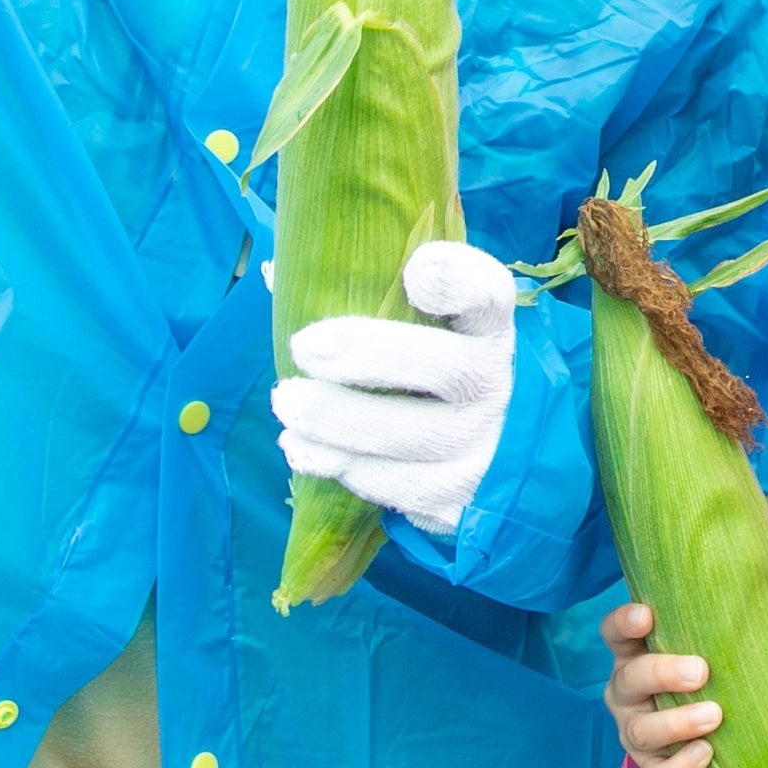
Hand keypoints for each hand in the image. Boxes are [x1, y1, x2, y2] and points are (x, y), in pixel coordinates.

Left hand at [271, 241, 515, 535]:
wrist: (477, 451)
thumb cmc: (427, 368)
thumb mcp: (420, 328)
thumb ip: (371, 299)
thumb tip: (272, 275)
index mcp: (486, 328)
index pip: (489, 296)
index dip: (459, 281)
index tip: (417, 271)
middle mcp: (494, 385)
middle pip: (448, 368)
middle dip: (368, 355)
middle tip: (304, 347)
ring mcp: (482, 446)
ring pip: (415, 438)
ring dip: (338, 421)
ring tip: (287, 404)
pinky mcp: (457, 496)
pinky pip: (398, 487)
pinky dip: (341, 467)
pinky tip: (302, 449)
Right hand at [602, 602, 719, 767]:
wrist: (722, 731)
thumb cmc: (716, 671)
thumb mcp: (712, 645)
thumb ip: (724, 621)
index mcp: (635, 655)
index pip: (615, 633)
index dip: (623, 623)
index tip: (646, 615)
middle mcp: (628, 693)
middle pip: (630, 679)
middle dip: (663, 673)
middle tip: (701, 671)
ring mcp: (635, 732)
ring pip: (642, 730)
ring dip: (676, 722)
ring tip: (714, 715)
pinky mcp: (651, 767)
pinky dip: (680, 767)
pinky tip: (706, 753)